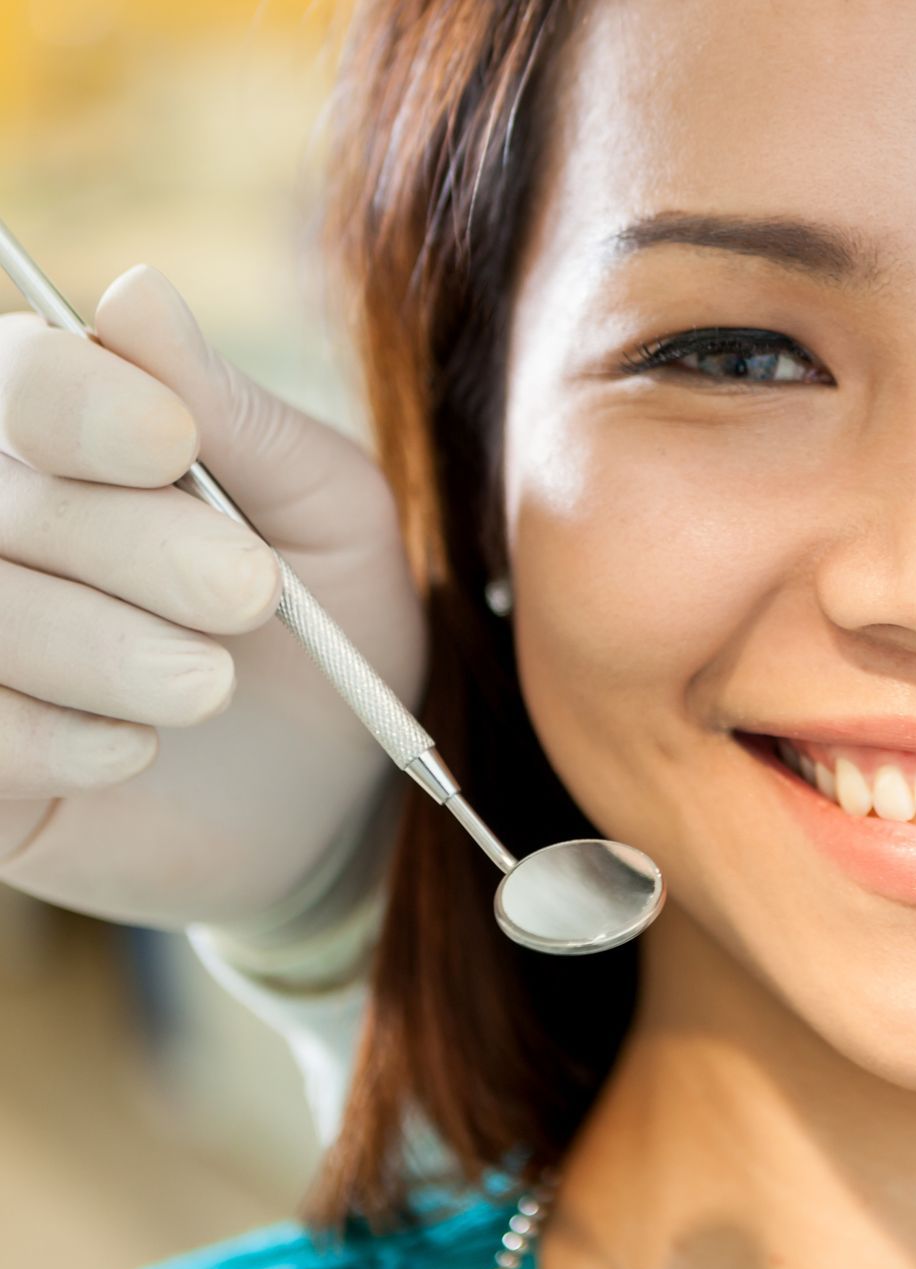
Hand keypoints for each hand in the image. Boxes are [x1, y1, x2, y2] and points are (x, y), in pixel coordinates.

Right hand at [0, 264, 424, 936]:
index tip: (171, 447)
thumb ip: (231, 414)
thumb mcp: (324, 509)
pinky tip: (135, 749)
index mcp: (72, 432)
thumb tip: (135, 289)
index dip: (80, 406)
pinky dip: (59, 741)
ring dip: (107, 651)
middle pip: (5, 498)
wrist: (341, 790)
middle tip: (252, 596)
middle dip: (137, 547)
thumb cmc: (335, 622)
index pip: (17, 376)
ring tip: (210, 684)